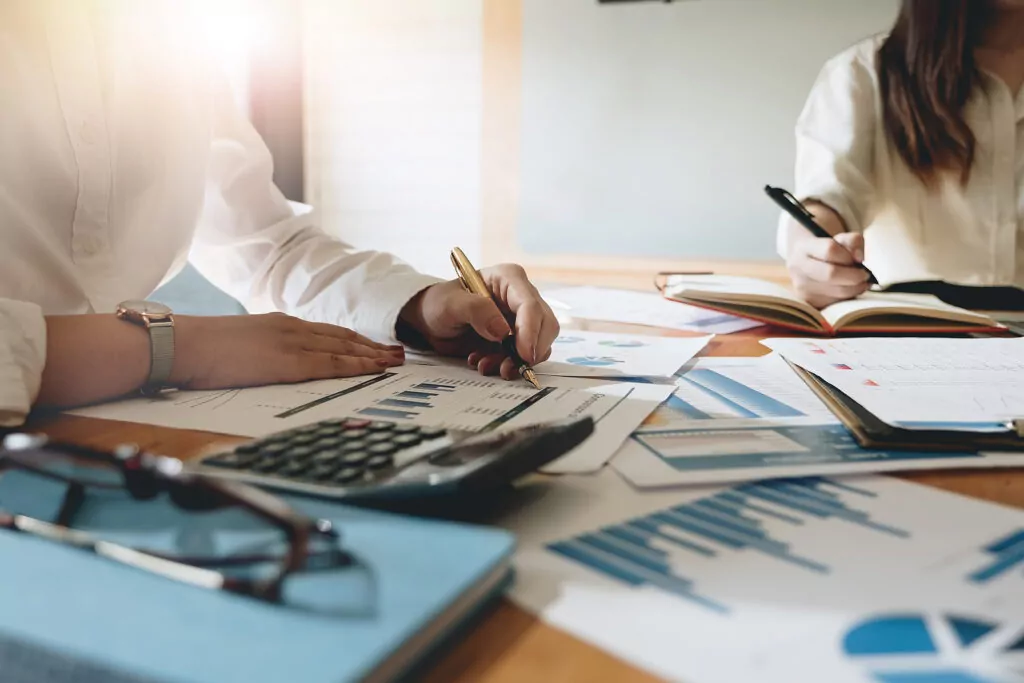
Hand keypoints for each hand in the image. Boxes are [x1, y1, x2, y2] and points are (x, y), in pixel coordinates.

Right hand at [174, 313, 404, 389]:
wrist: (182, 345)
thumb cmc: (200, 351)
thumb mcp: (238, 346)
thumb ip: (261, 351)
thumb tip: (269, 365)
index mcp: (279, 324)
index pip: (326, 331)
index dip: (353, 339)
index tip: (372, 345)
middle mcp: (291, 328)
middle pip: (342, 336)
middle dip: (372, 345)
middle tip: (397, 352)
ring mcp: (291, 343)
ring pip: (344, 348)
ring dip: (373, 355)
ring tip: (396, 360)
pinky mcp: (288, 361)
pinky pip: (332, 364)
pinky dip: (358, 365)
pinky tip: (375, 369)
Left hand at [398, 264, 559, 379]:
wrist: (432, 319)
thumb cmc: (440, 303)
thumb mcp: (450, 304)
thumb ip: (476, 311)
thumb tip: (503, 331)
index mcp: (509, 279)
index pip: (531, 305)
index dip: (531, 331)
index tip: (523, 355)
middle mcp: (521, 297)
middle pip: (546, 325)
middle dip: (529, 351)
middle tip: (507, 368)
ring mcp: (521, 319)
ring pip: (539, 344)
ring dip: (516, 362)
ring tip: (486, 365)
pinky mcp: (517, 338)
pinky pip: (525, 356)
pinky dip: (509, 365)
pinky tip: (485, 362)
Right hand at [783, 209, 869, 308]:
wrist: (805, 264)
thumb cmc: (828, 250)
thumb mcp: (841, 239)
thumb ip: (854, 241)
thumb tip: (859, 258)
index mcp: (803, 247)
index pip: (830, 250)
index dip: (849, 255)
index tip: (859, 259)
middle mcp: (798, 268)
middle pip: (831, 274)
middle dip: (855, 276)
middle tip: (865, 275)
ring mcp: (801, 288)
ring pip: (837, 291)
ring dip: (856, 288)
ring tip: (861, 282)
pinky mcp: (809, 302)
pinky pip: (837, 302)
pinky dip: (849, 297)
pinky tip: (850, 289)